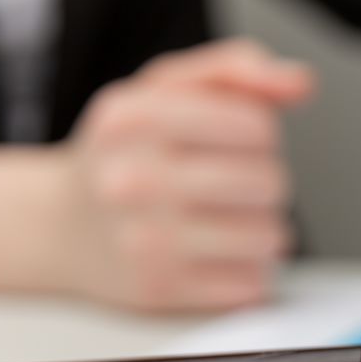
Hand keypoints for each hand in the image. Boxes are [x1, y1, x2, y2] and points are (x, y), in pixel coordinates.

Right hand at [54, 38, 313, 310]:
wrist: (60, 227)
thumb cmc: (128, 153)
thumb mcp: (164, 89)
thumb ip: (235, 71)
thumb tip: (300, 82)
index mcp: (135, 118)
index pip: (257, 127)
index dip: (260, 135)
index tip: (232, 141)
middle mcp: (132, 179)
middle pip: (269, 183)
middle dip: (263, 183)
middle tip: (226, 185)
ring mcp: (144, 240)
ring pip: (269, 237)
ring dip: (261, 231)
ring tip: (221, 222)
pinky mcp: (161, 290)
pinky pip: (252, 284)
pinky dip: (247, 272)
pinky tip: (212, 257)